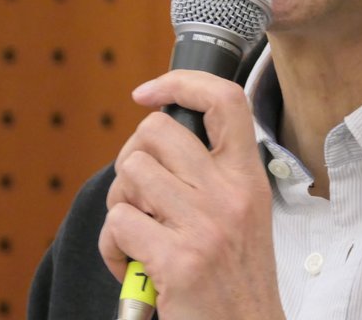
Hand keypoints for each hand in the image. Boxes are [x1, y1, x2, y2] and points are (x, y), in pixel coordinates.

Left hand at [99, 70, 283, 319]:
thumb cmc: (235, 279)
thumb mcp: (243, 214)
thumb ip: (211, 176)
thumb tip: (154, 143)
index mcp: (248, 178)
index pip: (225, 100)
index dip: (181, 82)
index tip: (148, 93)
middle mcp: (231, 194)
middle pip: (154, 132)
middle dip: (132, 160)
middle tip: (140, 196)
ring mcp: (205, 226)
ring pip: (129, 174)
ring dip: (120, 206)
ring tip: (138, 235)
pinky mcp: (177, 261)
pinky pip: (118, 225)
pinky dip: (112, 248)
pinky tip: (133, 266)